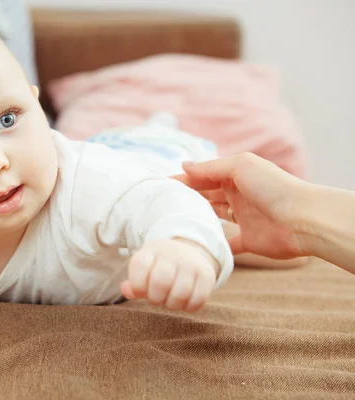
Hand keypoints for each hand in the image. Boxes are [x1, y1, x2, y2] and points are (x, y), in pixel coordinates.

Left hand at [120, 238, 219, 311]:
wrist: (188, 252)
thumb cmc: (158, 267)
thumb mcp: (144, 269)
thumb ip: (133, 283)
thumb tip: (127, 291)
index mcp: (151, 250)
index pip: (140, 266)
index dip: (137, 285)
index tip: (140, 292)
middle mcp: (172, 254)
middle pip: (161, 282)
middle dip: (155, 298)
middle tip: (156, 298)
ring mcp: (191, 263)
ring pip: (180, 294)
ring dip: (172, 305)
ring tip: (170, 301)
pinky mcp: (207, 275)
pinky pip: (198, 300)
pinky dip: (189, 307)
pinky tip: (184, 301)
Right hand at [173, 153, 306, 259]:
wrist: (303, 220)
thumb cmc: (274, 187)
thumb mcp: (239, 167)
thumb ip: (210, 168)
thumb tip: (183, 166)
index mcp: (236, 176)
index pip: (203, 177)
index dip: (183, 181)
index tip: (161, 187)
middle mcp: (238, 195)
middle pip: (207, 197)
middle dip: (187, 199)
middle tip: (163, 206)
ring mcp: (243, 218)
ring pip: (214, 218)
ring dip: (198, 220)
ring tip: (175, 224)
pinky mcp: (249, 240)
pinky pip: (228, 244)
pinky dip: (215, 247)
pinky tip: (197, 247)